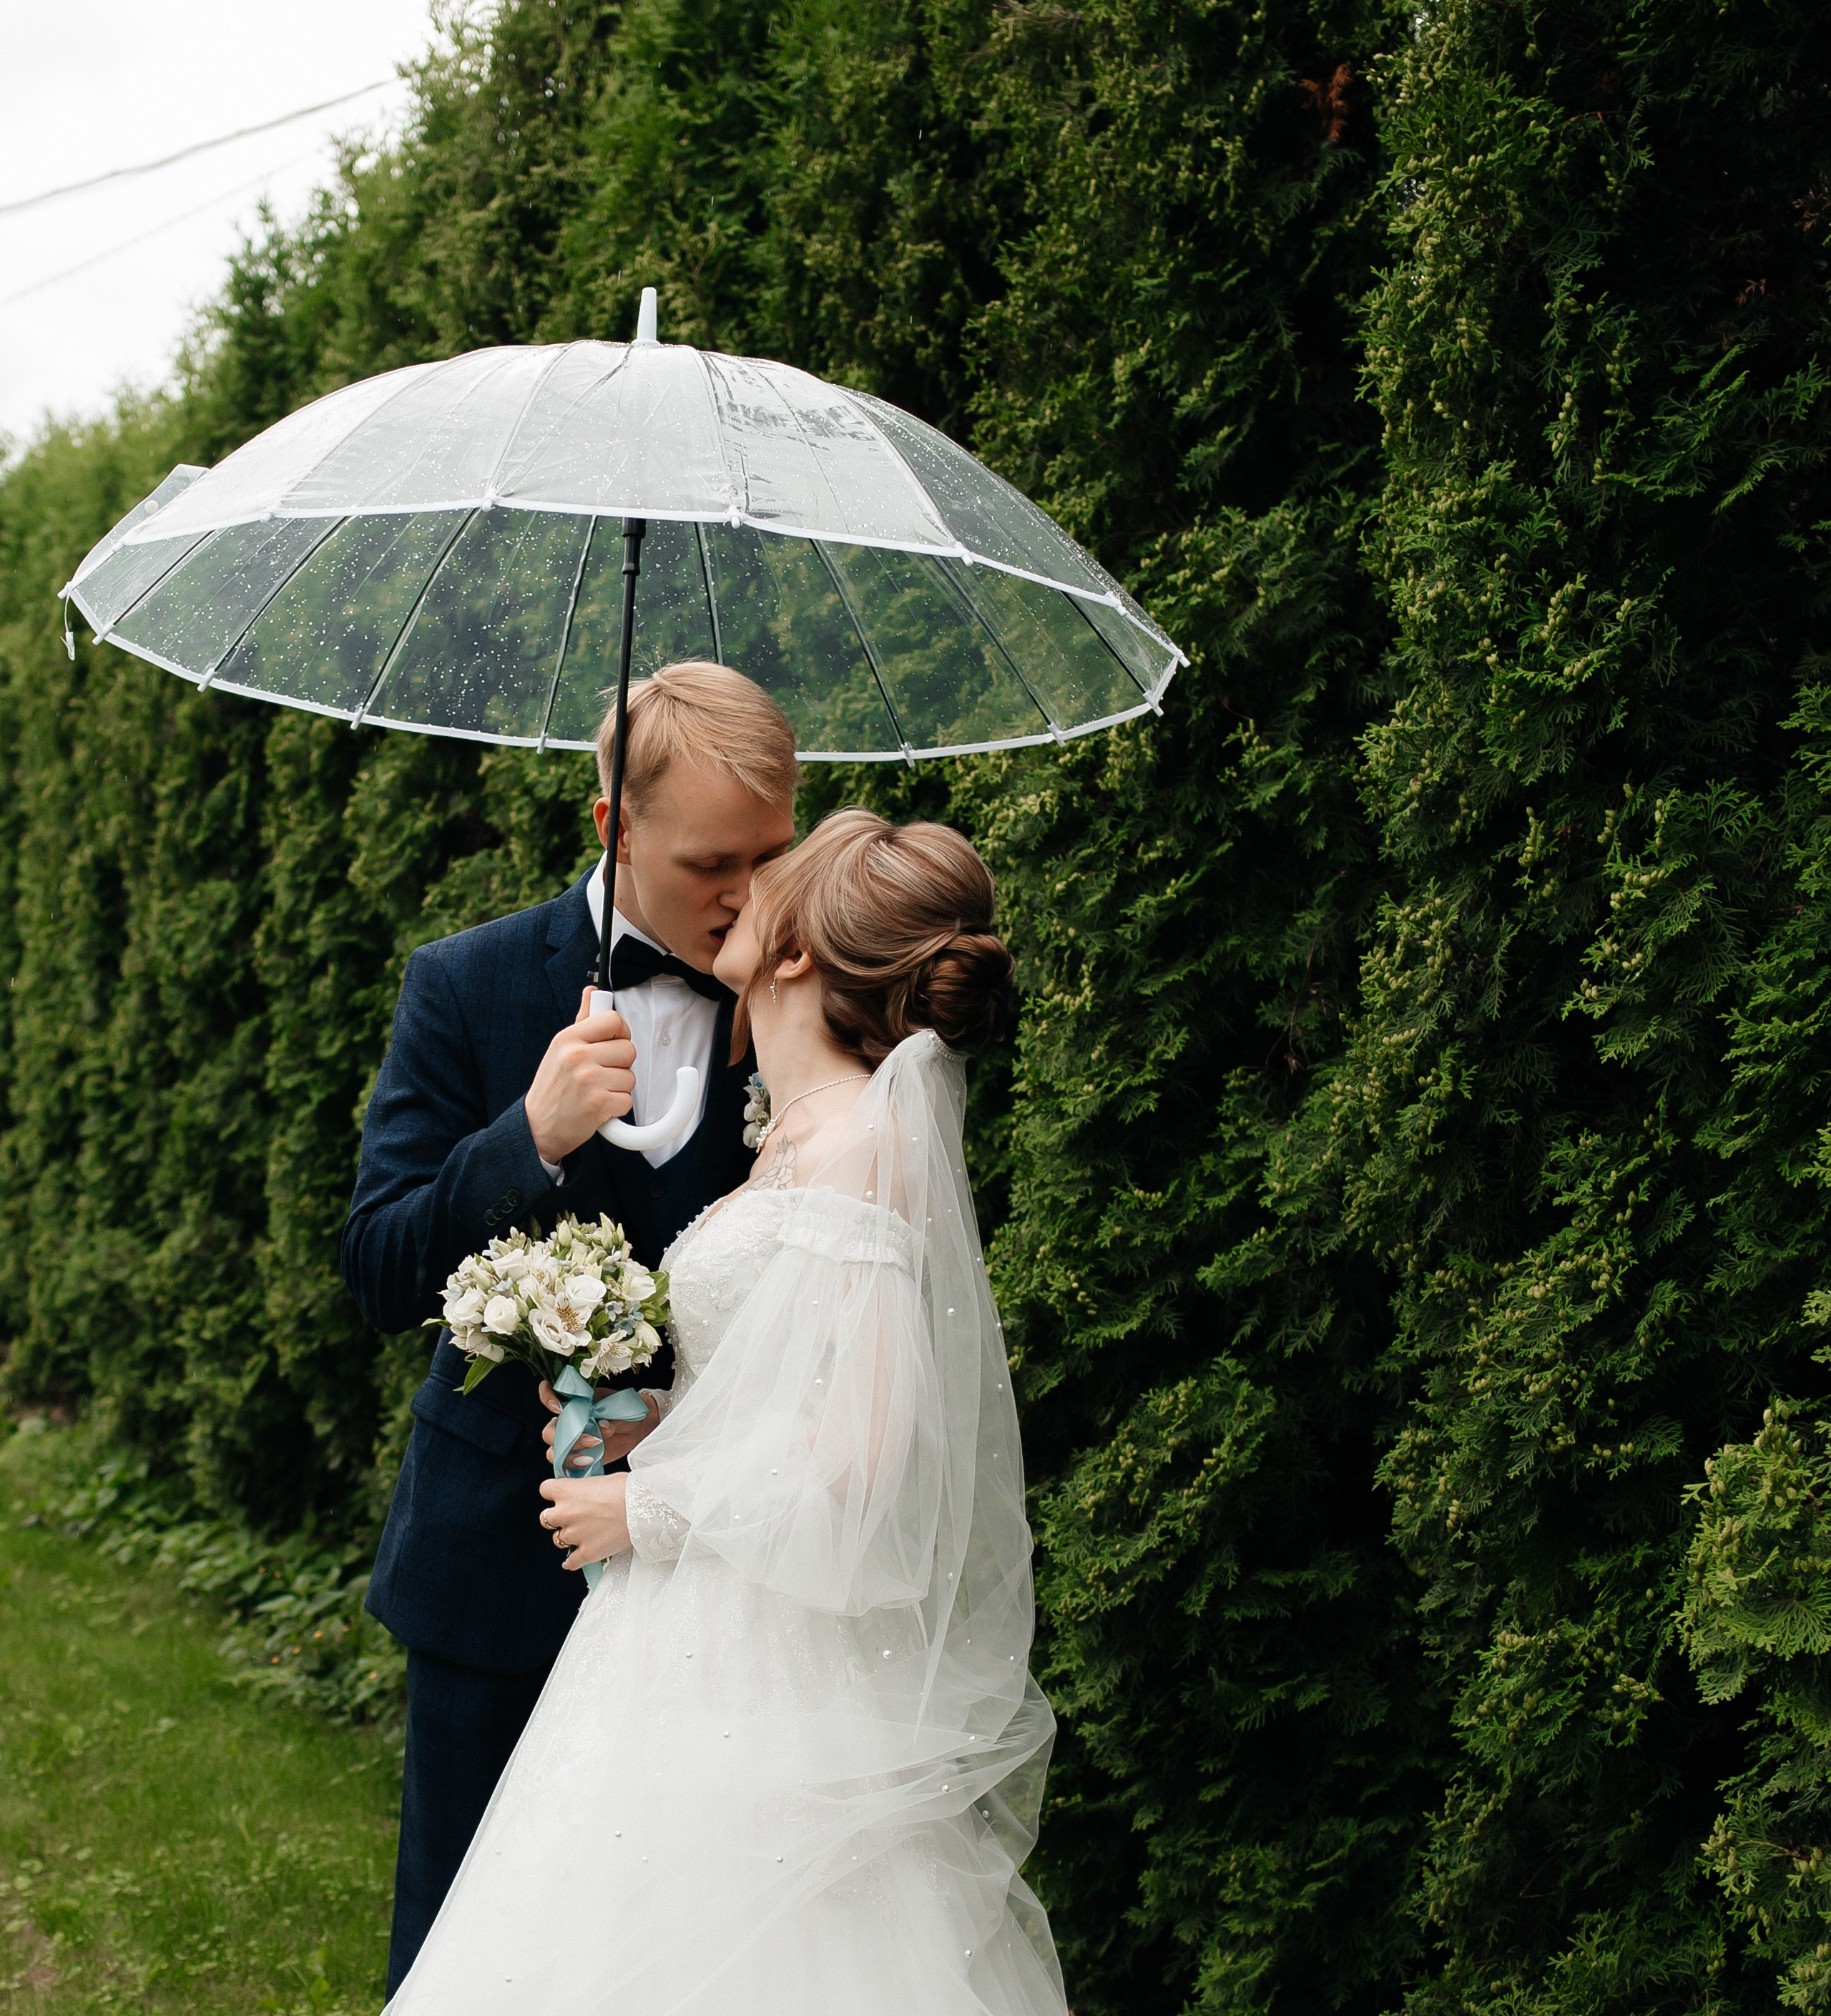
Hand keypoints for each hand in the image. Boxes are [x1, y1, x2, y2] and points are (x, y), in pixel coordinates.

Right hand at [525, 988, 635, 1162]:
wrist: (537, 1127)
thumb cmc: (552, 1087)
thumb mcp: (560, 1049)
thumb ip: (581, 1021)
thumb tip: (592, 991)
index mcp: (568, 1038)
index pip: (612, 1020)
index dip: (621, 1032)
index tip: (615, 1042)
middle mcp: (577, 1056)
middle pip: (628, 1050)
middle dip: (621, 1064)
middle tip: (602, 1073)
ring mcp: (588, 1080)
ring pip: (630, 1077)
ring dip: (618, 1088)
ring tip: (596, 1091)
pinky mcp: (598, 1104)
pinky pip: (627, 1100)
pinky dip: (616, 1108)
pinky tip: (599, 1107)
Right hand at [538, 1381, 661, 1470]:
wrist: (639, 1427)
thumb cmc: (629, 1411)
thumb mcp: (624, 1410)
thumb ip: (613, 1419)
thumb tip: (603, 1427)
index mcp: (575, 1401)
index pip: (550, 1393)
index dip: (547, 1398)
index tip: (559, 1408)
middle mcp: (569, 1421)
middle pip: (549, 1432)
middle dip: (562, 1439)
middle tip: (590, 1440)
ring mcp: (572, 1440)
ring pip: (553, 1451)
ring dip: (567, 1457)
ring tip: (589, 1457)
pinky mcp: (578, 1457)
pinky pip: (565, 1466)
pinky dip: (571, 1469)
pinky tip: (587, 1466)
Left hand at [538, 1473, 629, 1566]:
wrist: (644, 1508)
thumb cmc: (628, 1489)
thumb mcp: (601, 1479)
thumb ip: (584, 1489)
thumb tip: (584, 1494)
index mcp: (566, 1490)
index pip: (545, 1489)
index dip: (553, 1492)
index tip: (561, 1495)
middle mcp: (564, 1513)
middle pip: (546, 1518)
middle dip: (558, 1517)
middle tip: (574, 1516)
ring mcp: (574, 1535)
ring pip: (558, 1540)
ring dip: (568, 1537)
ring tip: (584, 1533)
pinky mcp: (586, 1553)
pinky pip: (570, 1562)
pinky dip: (572, 1561)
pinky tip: (576, 1558)